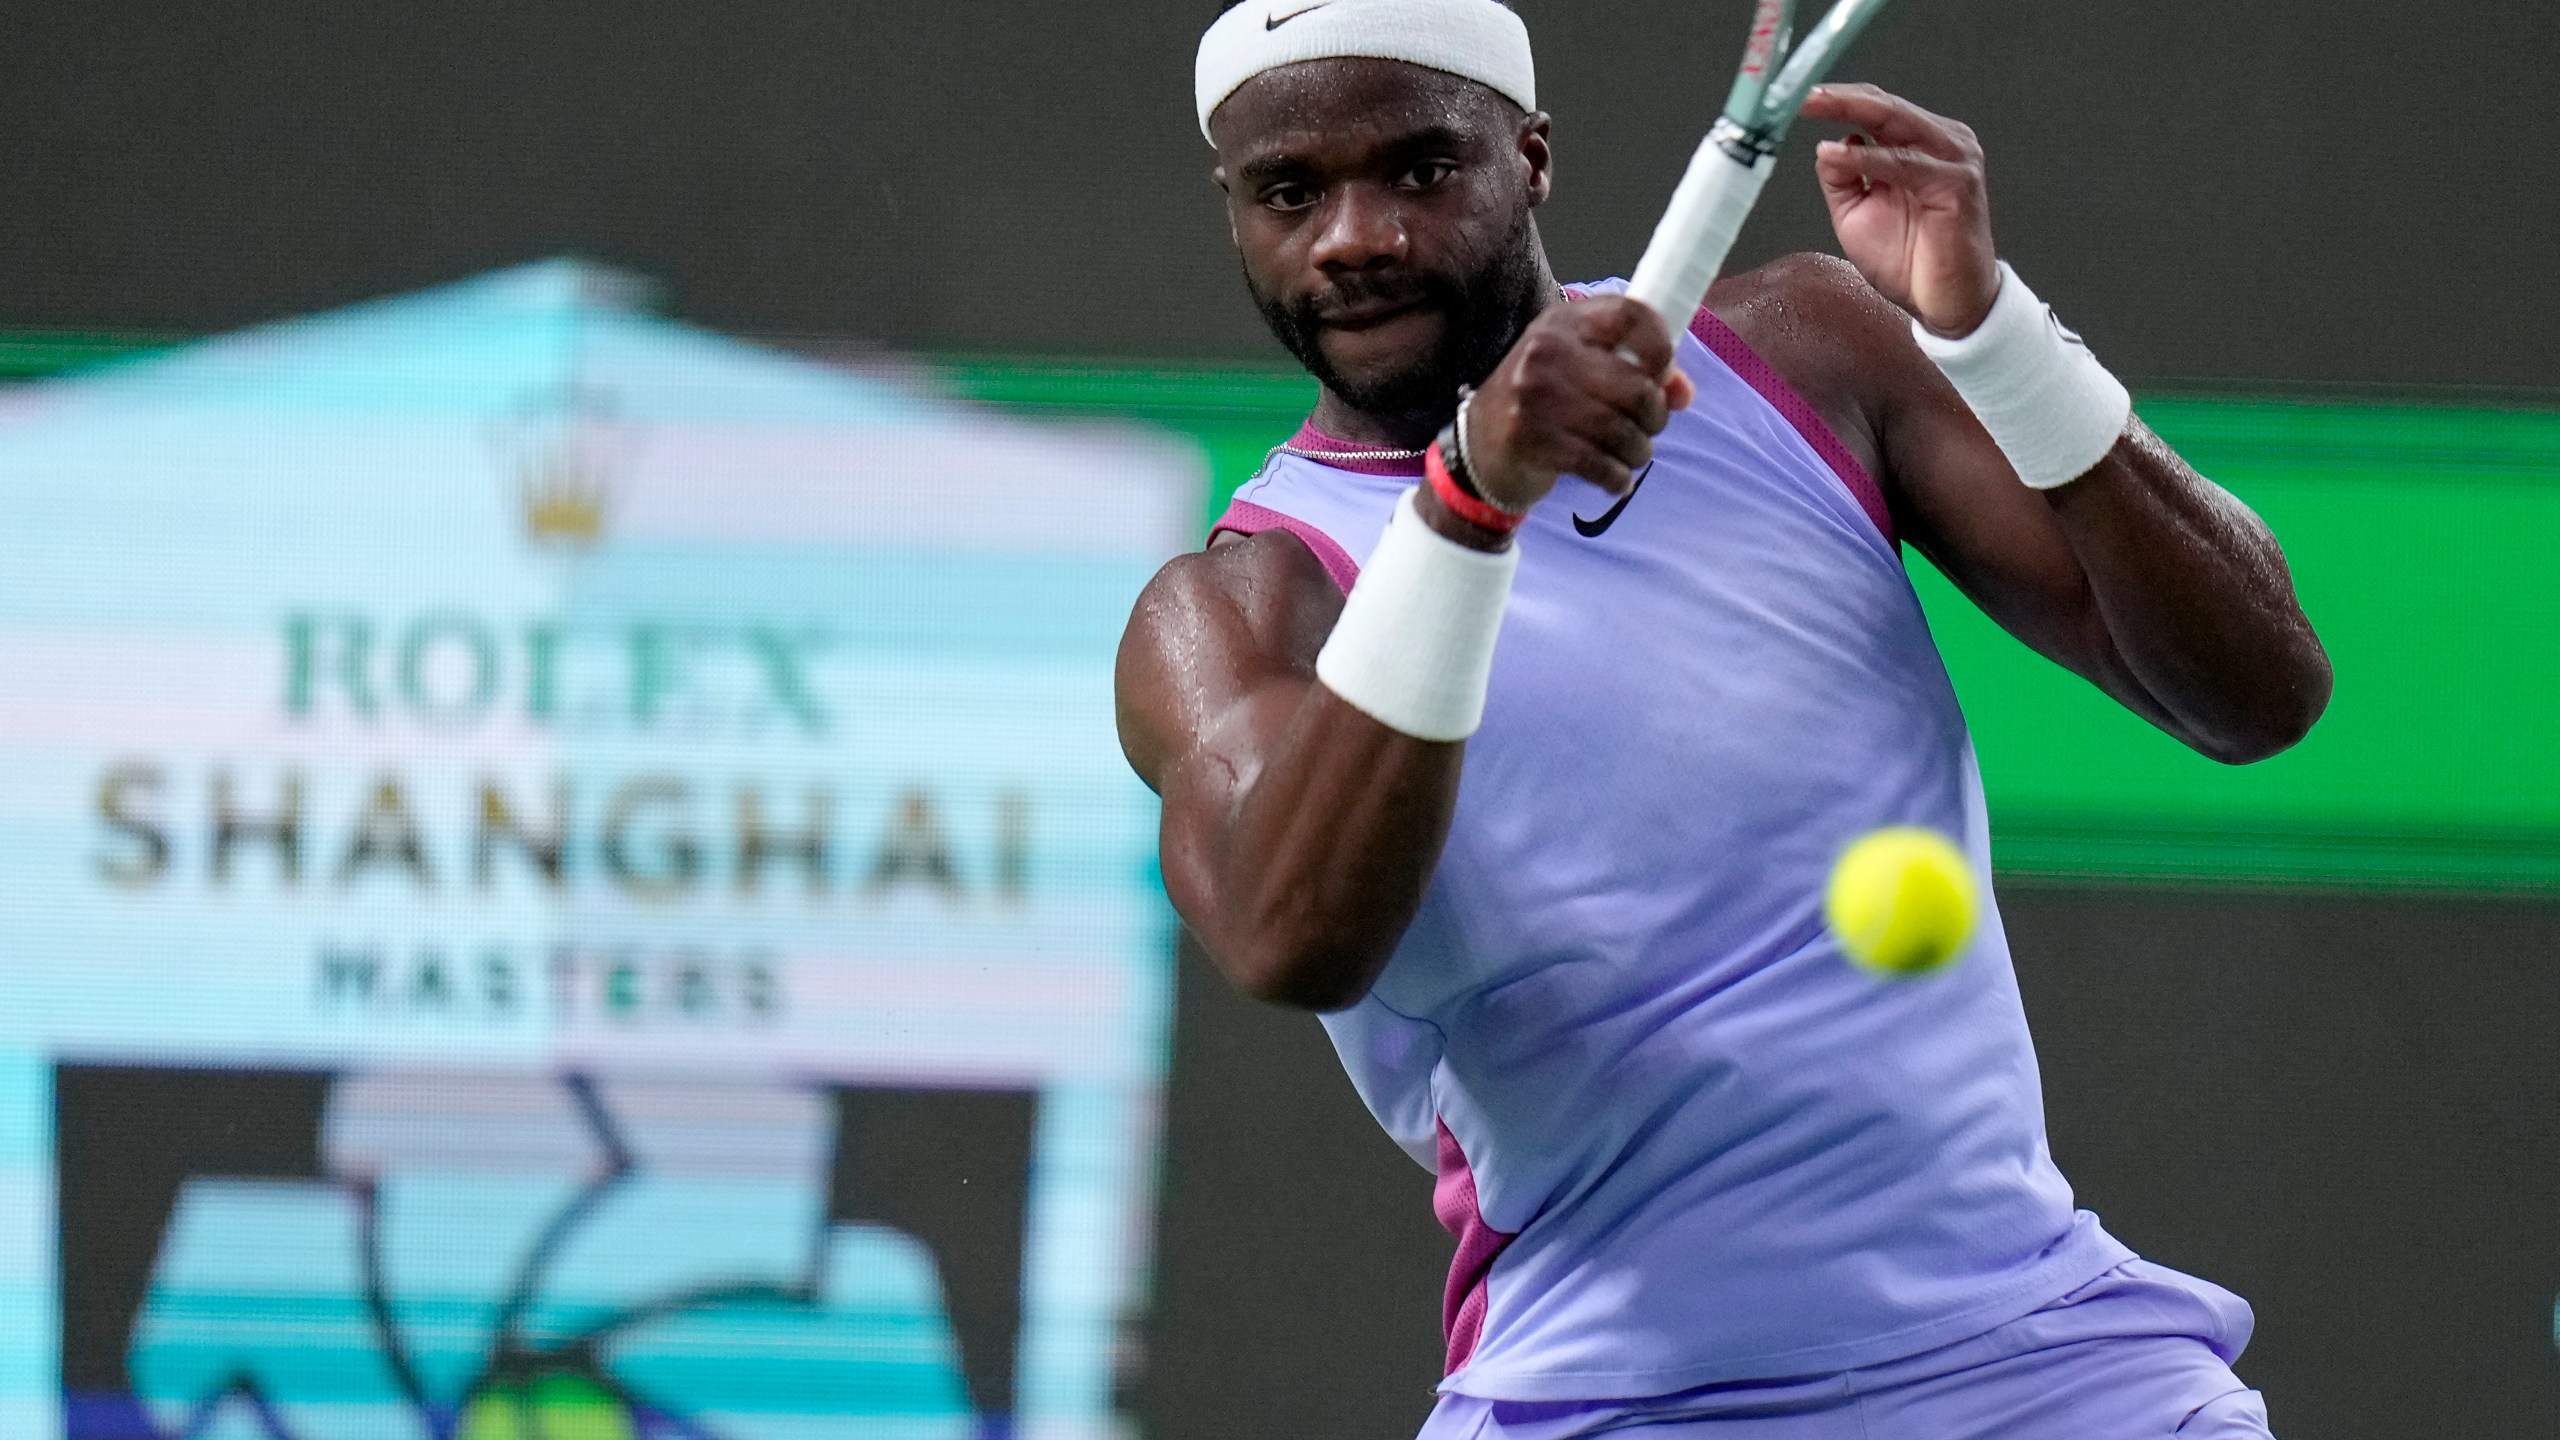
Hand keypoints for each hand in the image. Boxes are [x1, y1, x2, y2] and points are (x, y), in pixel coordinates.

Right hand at [1462, 297, 1694, 513]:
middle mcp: (1548, 351)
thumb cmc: (1543, 404)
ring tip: (1632, 457)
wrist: (1478, 447)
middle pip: (1636, 385)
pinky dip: (1617, 479)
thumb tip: (1682, 393)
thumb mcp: (1581, 372)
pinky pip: (1599, 464)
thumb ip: (1636, 374)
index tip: (1663, 373)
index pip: (1629, 314)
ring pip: (1621, 430)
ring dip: (1638, 452)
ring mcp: (1536, 395)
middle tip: (1648, 429)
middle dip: (1655, 416)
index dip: (1660, 345)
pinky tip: (1616, 482)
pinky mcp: (1531, 438)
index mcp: (1564, 323)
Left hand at [1803, 84, 2000, 338]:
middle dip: (1840, 98)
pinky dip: (1868, 158)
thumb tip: (1828, 145)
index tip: (1800, 99)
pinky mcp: (1958, 183)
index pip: (1878, 110)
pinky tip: (1837, 155)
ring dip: (1851, 112)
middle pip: (1886, 107)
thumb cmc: (1911, 260)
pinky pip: (1904, 163)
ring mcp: (1954, 159)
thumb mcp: (1858, 213)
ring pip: (1896, 123)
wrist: (1947, 303)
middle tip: (1803, 95)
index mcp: (1921, 144)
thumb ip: (1842, 178)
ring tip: (1813, 108)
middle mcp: (1942, 143)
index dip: (1838, 100)